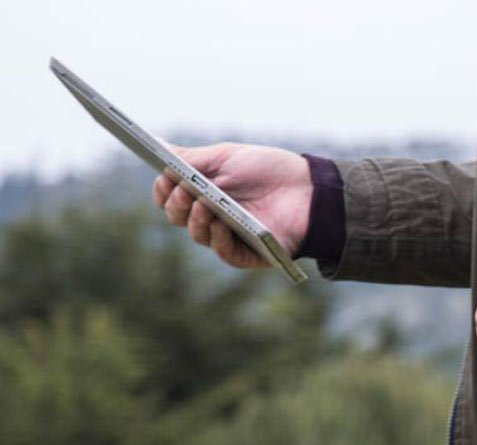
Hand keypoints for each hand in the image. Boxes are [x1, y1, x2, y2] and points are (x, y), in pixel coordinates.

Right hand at [152, 143, 312, 267]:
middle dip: (176, 202)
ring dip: (195, 219)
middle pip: (179, 217)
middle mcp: (211, 216)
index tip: (164, 176)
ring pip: (198, 234)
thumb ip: (192, 158)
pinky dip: (217, 238)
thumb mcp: (226, 157)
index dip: (163, 189)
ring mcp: (228, 236)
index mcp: (202, 192)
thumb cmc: (268, 170)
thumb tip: (158, 147)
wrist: (307, 188)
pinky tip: (219, 223)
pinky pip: (224, 251)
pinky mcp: (247, 254)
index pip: (171, 197)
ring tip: (202, 203)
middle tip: (183, 188)